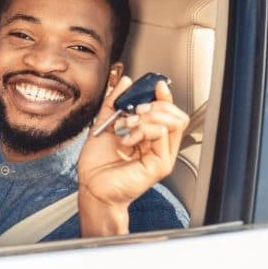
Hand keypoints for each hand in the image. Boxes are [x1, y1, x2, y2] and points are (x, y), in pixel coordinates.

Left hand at [77, 76, 188, 236]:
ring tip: (129, 124)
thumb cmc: (97, 164)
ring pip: (173, 122)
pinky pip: (162, 134)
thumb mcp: (104, 124)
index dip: (164, 96)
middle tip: (135, 109)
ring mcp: (161, 155)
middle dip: (155, 105)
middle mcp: (158, 145)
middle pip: (175, 114)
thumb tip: (125, 82)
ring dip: (149, 116)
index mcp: (148, 136)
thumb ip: (114, 102)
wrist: (92, 186)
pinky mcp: (160, 164)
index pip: (167, 112)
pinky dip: (144, 129)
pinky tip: (128, 138)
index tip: (156, 85)